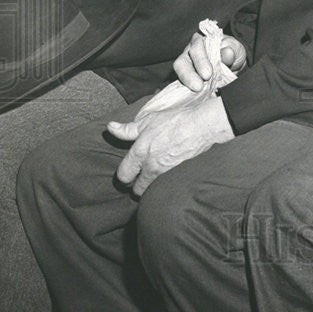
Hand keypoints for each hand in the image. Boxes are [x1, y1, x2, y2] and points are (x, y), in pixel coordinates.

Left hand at [106, 96, 233, 195]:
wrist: (202, 126)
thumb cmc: (175, 121)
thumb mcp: (148, 121)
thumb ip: (127, 129)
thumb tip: (110, 128)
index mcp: (140, 153)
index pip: (123, 175)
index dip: (124, 176)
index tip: (128, 173)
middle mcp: (150, 167)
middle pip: (137, 190)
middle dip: (136, 187)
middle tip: (140, 179)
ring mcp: (165, 173)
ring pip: (152, 190)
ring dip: (151, 187)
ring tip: (155, 178)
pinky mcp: (178, 176)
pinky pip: (166, 186)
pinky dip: (165, 184)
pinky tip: (169, 175)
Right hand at [173, 31, 245, 90]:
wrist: (234, 64)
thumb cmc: (232, 51)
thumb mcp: (236, 48)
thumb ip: (231, 50)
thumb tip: (227, 52)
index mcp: (200, 41)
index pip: (196, 47)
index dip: (200, 61)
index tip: (208, 74)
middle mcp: (189, 52)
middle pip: (182, 62)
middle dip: (189, 75)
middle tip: (198, 87)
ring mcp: (186, 66)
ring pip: (179, 75)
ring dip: (187, 84)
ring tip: (197, 92)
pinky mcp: (186, 79)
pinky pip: (183, 85)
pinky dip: (189, 90)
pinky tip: (197, 96)